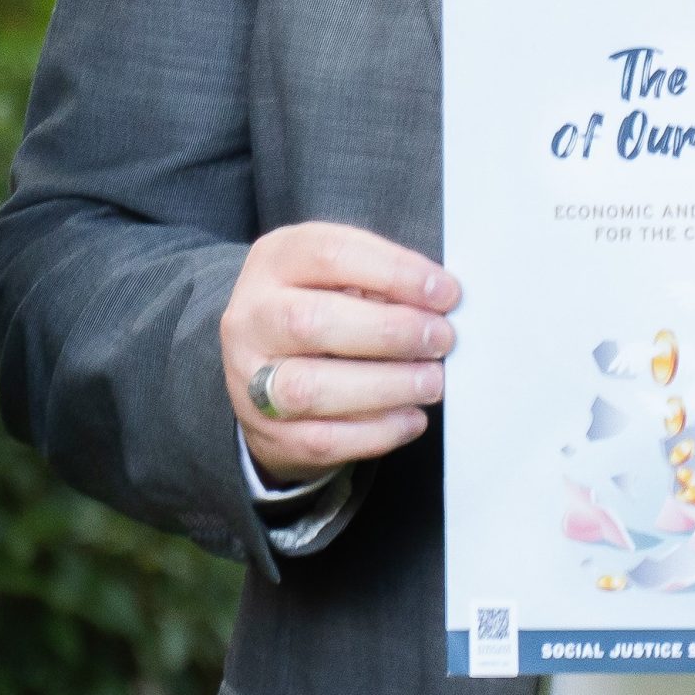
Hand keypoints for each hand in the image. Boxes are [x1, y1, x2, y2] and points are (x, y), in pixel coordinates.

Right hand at [222, 223, 459, 485]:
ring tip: (431, 382)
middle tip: (441, 339)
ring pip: (310, 387)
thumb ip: (382, 282)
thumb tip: (443, 301)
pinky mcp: (266, 431)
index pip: (330, 255)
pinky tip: (412, 418)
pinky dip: (376, 432)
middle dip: (390, 331)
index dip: (395, 272)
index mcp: (275, 261)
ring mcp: (249, 378)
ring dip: (385, 386)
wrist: (263, 368)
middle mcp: (251, 317)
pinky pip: (321, 439)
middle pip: (312, 321)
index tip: (445, 293)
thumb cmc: (323, 309)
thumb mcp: (341, 276)